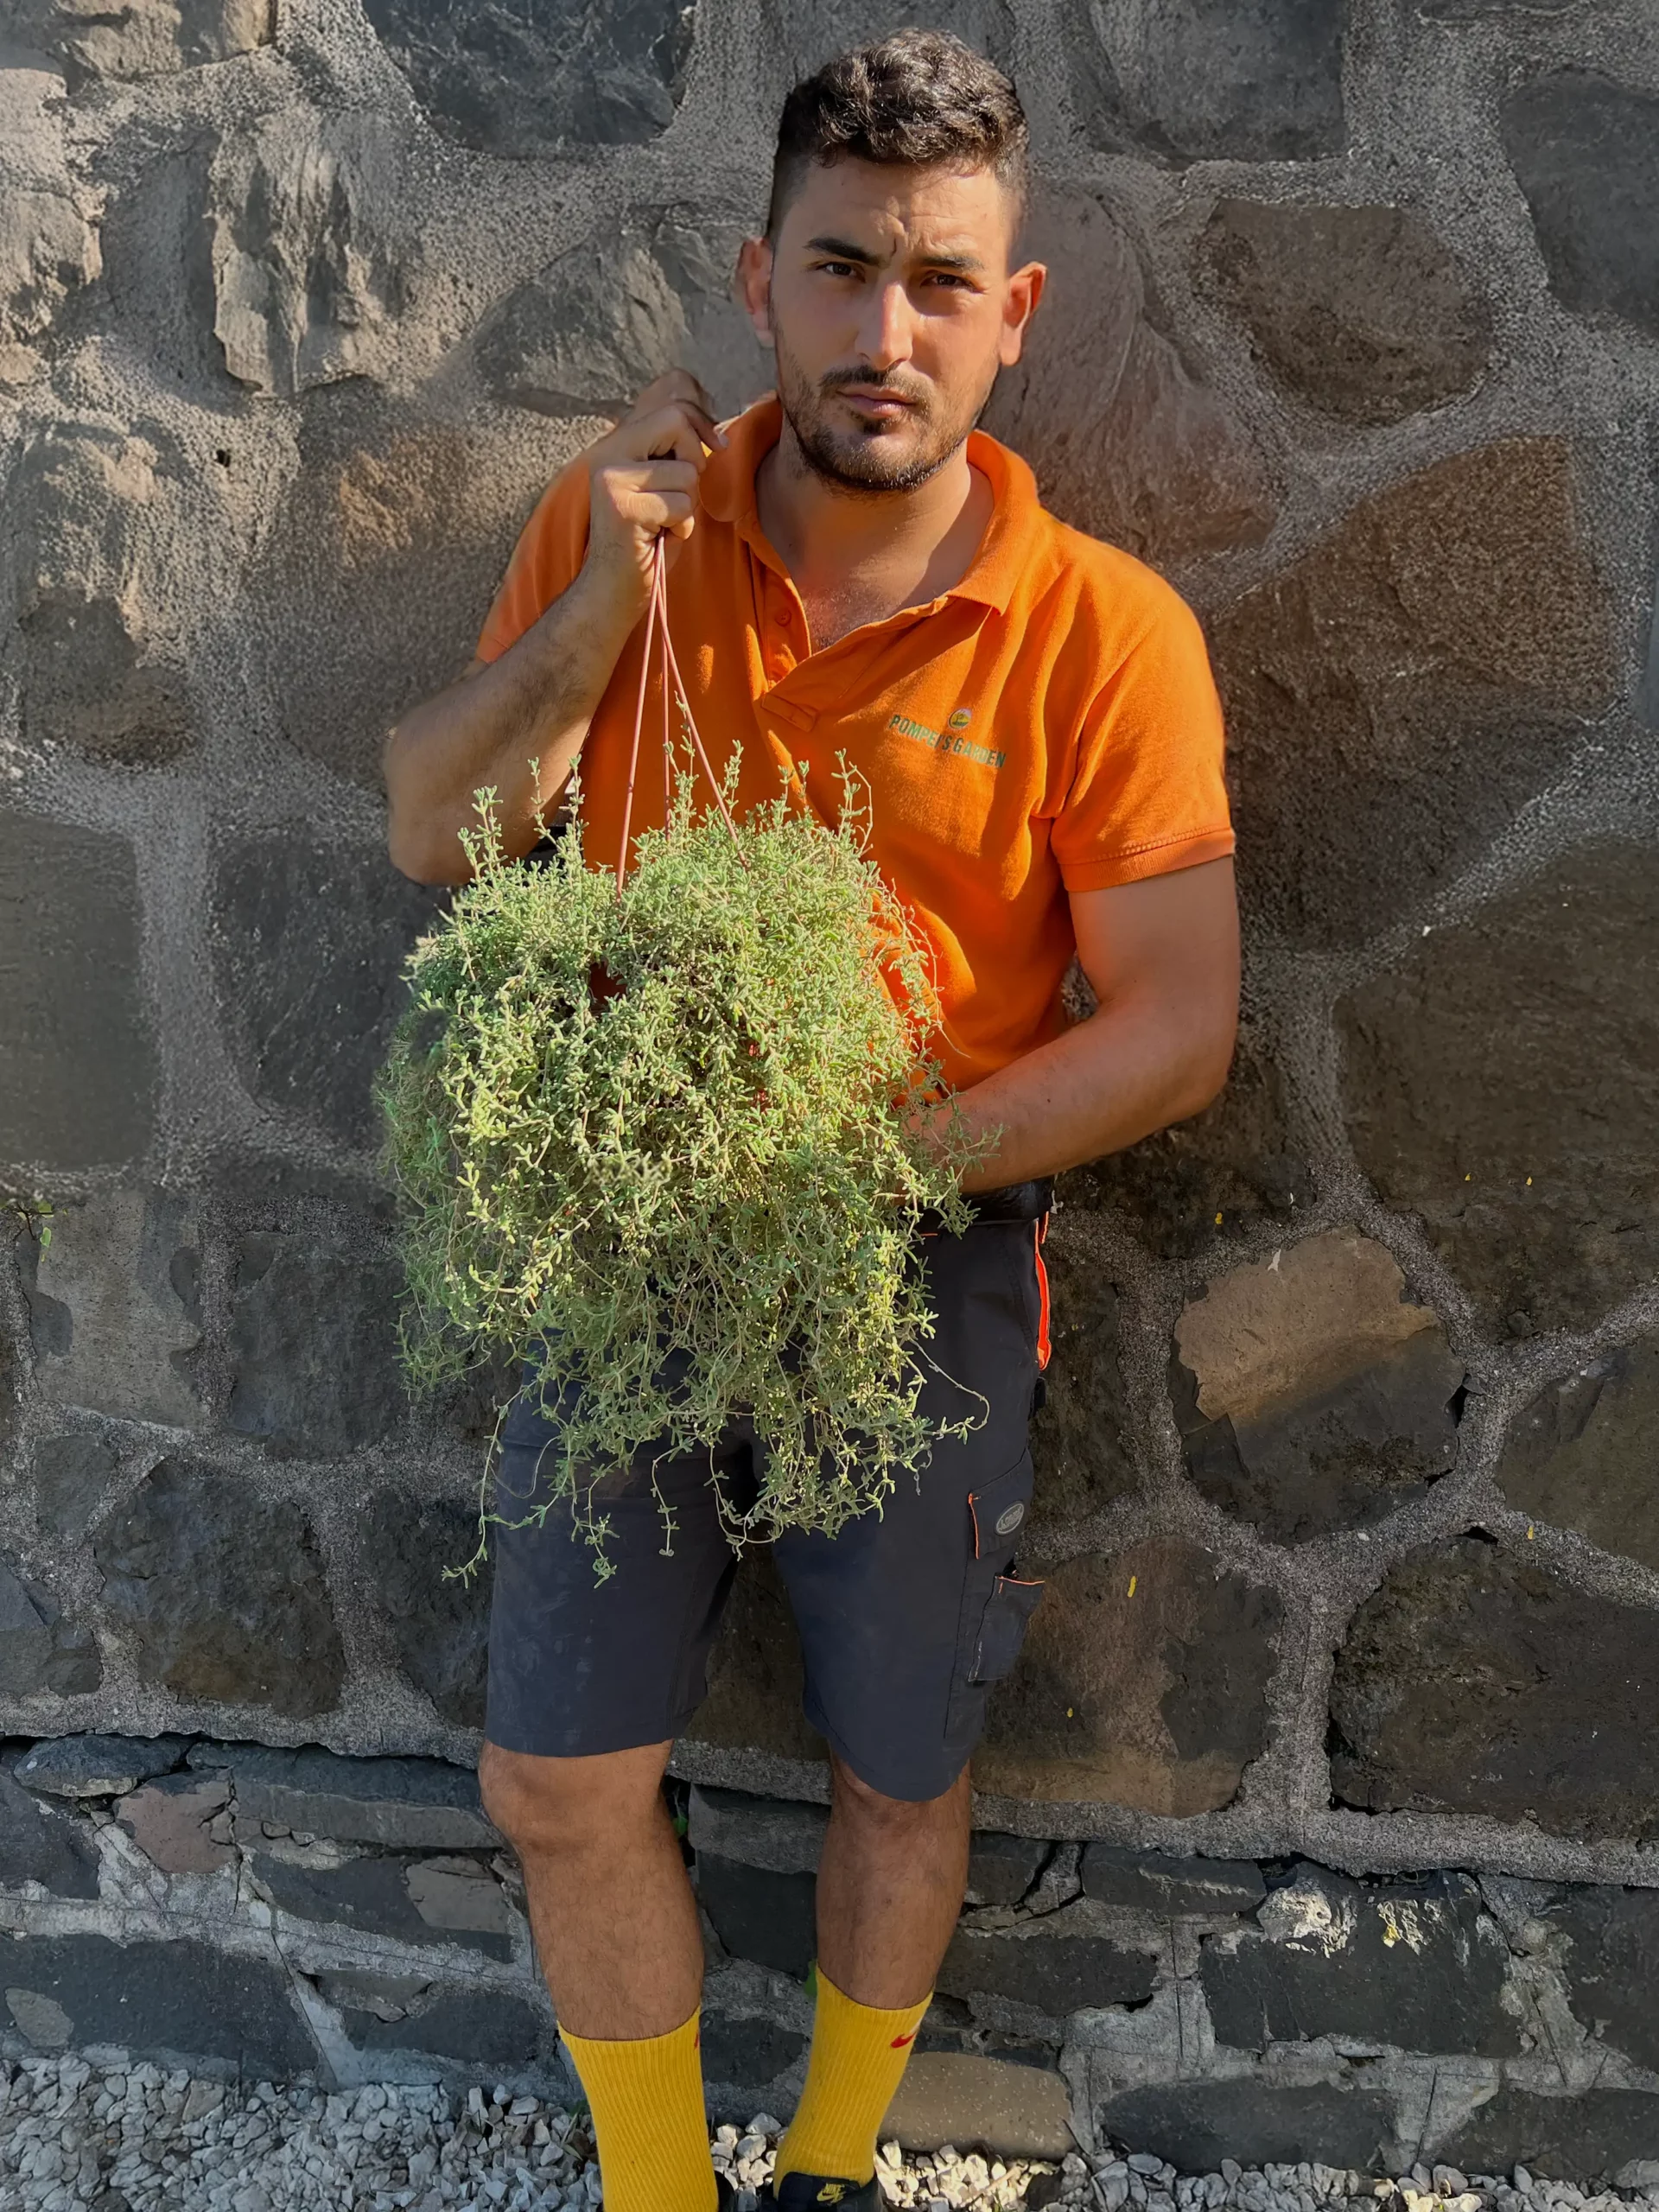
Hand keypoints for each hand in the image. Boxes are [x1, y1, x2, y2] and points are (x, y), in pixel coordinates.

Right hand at [577, 371, 726, 626]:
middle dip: (694, 459)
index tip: (717, 446)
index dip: (702, 421)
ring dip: (687, 505)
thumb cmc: (647, 540)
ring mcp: (612, 479)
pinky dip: (681, 527)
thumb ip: (675, 453)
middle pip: (676, 420)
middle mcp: (609, 453)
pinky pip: (681, 505)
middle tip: (679, 494)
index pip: (671, 403)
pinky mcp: (622, 507)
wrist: (613, 588)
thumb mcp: (662, 486)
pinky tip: (658, 538)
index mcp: (618, 443)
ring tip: (663, 523)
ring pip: (686, 472)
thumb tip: (714, 430)